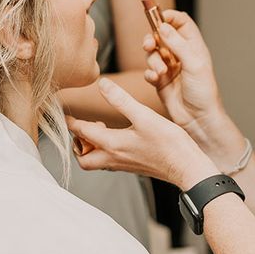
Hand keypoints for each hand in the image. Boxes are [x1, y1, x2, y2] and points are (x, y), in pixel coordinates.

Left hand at [66, 78, 218, 189]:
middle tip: (83, 126)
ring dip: (90, 148)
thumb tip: (102, 83)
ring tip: (100, 129)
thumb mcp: (144, 116)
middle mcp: (113, 158)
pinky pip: (109, 162)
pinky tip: (116, 138)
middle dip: (77, 143)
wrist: (190, 169)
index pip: (81, 132)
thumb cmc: (170, 144)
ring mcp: (123, 165)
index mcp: (112, 144)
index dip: (70, 121)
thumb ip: (121, 100)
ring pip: (95, 162)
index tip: (64, 112)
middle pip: (83, 157)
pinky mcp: (132, 167)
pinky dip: (104, 151)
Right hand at [143, 10, 223, 133]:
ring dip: (152, 60)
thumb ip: (177, 43)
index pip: (180, 22)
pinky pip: (148, 70)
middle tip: (149, 45)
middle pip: (160, 35)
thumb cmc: (203, 93)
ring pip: (151, 53)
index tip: (157, 17)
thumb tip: (162, 26)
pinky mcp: (159, 79)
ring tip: (160, 71)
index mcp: (193, 46)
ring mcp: (169, 66)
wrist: (198, 120)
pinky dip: (149, 73)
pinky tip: (156, 79)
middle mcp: (180, 54)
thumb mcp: (193, 64)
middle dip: (152, 39)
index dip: (168, 16)